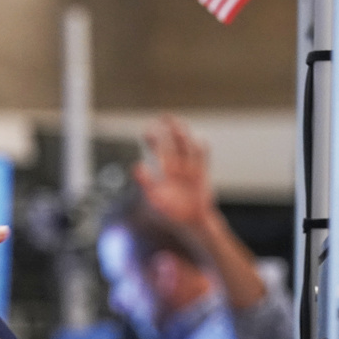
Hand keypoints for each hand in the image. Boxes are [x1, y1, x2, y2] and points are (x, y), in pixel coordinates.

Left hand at [133, 115, 215, 232]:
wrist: (190, 221)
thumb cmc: (169, 212)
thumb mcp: (154, 199)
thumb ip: (146, 182)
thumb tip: (136, 166)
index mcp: (161, 171)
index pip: (157, 149)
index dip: (153, 138)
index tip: (149, 128)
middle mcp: (175, 167)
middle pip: (172, 143)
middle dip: (168, 129)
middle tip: (164, 116)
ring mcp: (189, 169)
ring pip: (187, 146)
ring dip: (183, 135)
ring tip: (178, 125)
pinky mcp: (202, 173)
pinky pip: (203, 158)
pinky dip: (202, 149)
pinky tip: (200, 140)